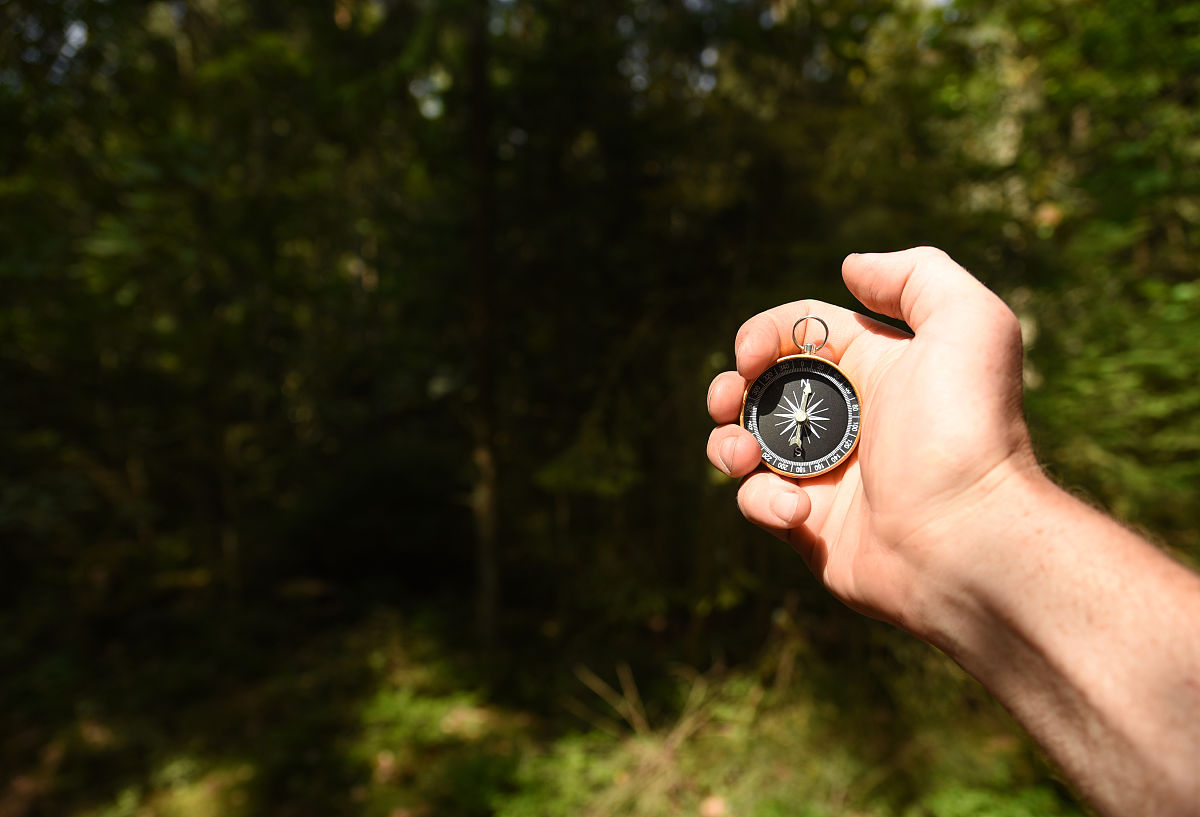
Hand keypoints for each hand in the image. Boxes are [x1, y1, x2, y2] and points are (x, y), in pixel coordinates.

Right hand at [705, 247, 1037, 631]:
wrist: (970, 537)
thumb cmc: (966, 429)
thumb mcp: (969, 323)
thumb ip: (916, 276)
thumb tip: (851, 267)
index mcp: (873, 367)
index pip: (796, 332)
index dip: (762, 333)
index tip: (751, 355)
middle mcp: (847, 417)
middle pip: (760, 388)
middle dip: (728, 388)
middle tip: (727, 402)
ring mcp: (825, 473)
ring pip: (744, 445)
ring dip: (726, 444)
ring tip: (743, 458)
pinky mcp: (809, 525)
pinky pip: (759, 503)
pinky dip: (761, 501)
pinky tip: (796, 509)